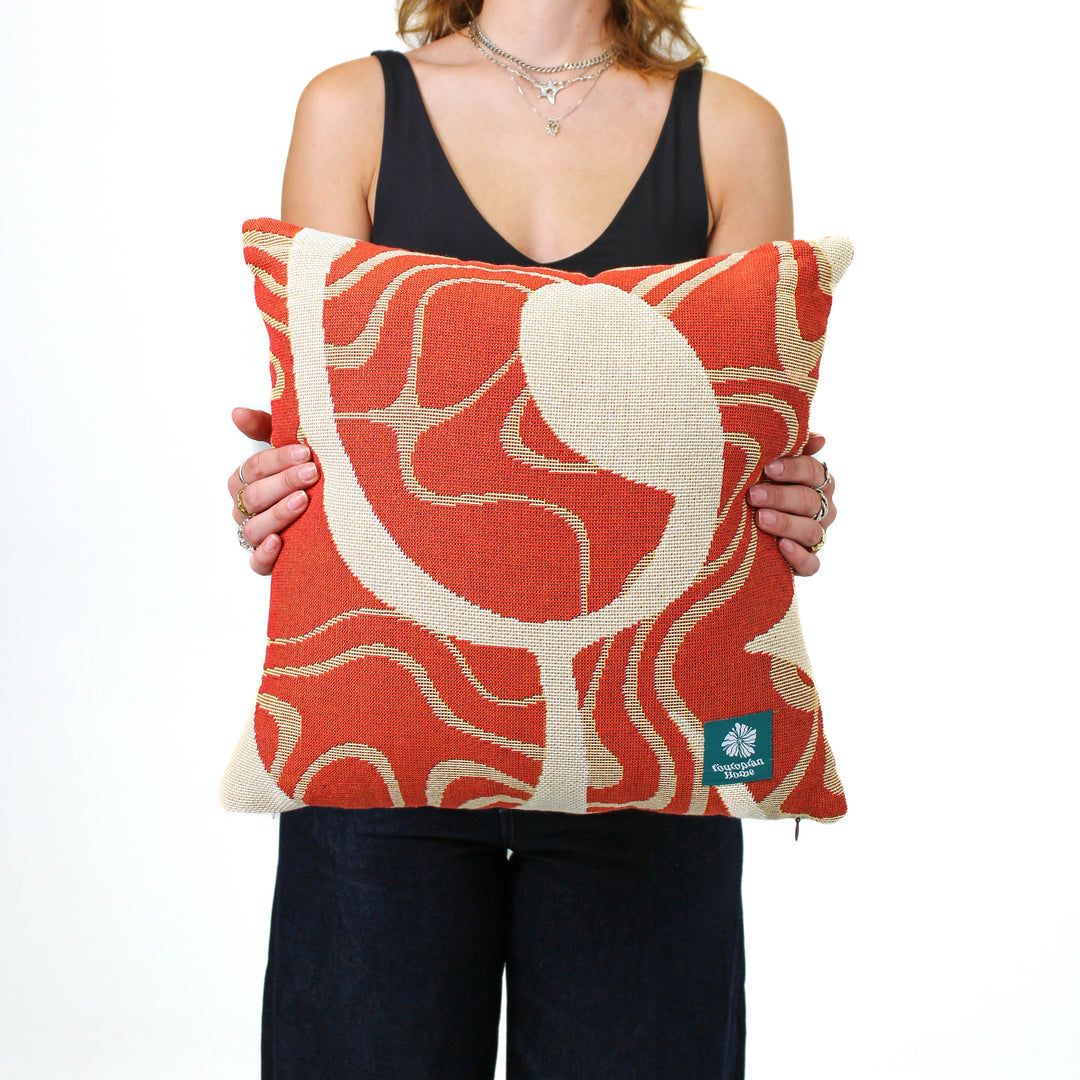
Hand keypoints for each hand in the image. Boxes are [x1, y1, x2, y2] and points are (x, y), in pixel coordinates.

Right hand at [228, 407, 318, 575]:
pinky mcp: (268, 561)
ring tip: (303, 502)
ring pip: (253, 528)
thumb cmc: (308, 478)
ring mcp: (256, 536)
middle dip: (283, 483)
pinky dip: (265, 555)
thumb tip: (236, 412)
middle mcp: (247, 509)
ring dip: (277, 514)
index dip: (277, 460)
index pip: (253, 469)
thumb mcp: (292, 450)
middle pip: (254, 497)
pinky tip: (278, 542)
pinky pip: (257, 563)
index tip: (306, 452)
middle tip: (312, 474)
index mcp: (247, 481)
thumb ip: (266, 429)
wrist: (338, 512)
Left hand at [747, 432, 835, 576]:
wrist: (741, 533)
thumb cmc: (760, 488)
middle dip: (781, 497)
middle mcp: (821, 510)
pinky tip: (781, 546)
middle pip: (810, 501)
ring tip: (760, 519)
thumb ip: (792, 450)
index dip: (794, 469)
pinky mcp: (806, 562)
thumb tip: (820, 439)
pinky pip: (812, 564)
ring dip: (786, 523)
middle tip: (753, 495)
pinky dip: (798, 556)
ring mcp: (816, 537)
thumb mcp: (770, 468)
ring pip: (811, 531)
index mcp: (817, 484)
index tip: (768, 468)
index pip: (814, 472)